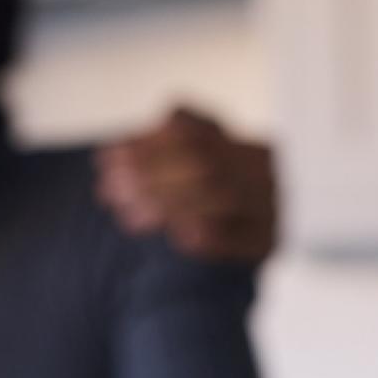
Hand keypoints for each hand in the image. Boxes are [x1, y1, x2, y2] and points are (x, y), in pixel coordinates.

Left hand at [96, 106, 278, 262]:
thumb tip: (117, 151)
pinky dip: (211, 236)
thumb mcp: (192, 161)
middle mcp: (262, 170)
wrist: (250, 238)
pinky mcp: (269, 241)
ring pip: (222, 196)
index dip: (144, 147)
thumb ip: (163, 147)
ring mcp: (270, 204)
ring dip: (169, 205)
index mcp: (238, 140)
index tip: (107, 159)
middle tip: (109, 190)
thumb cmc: (210, 195)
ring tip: (128, 217)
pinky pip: (244, 237)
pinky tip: (177, 238)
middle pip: (204, 165)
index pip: (190, 135)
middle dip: (150, 177)